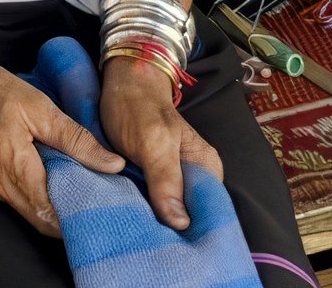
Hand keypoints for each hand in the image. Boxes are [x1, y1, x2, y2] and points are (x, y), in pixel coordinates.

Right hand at [0, 34, 125, 234]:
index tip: (105, 206)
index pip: (51, 215)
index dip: (79, 217)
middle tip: (98, 197)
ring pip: (27, 210)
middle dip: (70, 215)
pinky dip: (35, 193)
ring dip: (53, 205)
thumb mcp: (36, 104)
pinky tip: (51, 175)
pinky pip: (13, 197)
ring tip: (81, 185)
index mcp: (11, 164)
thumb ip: (75, 138)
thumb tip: (112, 164)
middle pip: (41, 220)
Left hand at [97, 58, 224, 230]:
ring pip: (171, 210)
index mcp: (205, 167)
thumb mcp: (152, 143)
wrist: (122, 81)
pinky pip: (156, 201)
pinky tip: (133, 221)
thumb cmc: (138, 107)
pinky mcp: (156, 176)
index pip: (209, 213)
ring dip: (157, 223)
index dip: (194, 233)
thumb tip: (182, 223)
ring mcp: (175, 176)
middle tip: (150, 246)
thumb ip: (167, 181)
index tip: (173, 250)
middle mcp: (196, 174)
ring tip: (141, 238)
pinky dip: (145, 211)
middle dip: (172, 232)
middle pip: (190, 215)